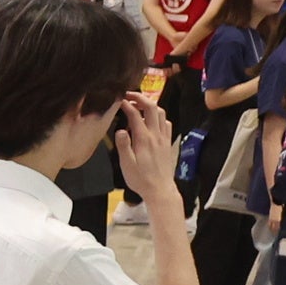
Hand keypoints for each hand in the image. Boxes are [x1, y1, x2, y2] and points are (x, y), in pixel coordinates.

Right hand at [108, 93, 180, 208]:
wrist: (160, 189)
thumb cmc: (140, 179)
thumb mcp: (127, 164)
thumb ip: (123, 146)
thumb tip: (120, 130)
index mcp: (144, 139)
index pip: (135, 115)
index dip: (126, 104)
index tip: (118, 100)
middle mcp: (156, 135)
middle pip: (152, 108)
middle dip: (141, 98)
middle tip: (129, 95)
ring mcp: (163, 138)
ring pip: (161, 113)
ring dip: (150, 105)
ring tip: (138, 104)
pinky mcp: (167, 143)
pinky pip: (166, 123)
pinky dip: (158, 116)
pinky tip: (151, 120)